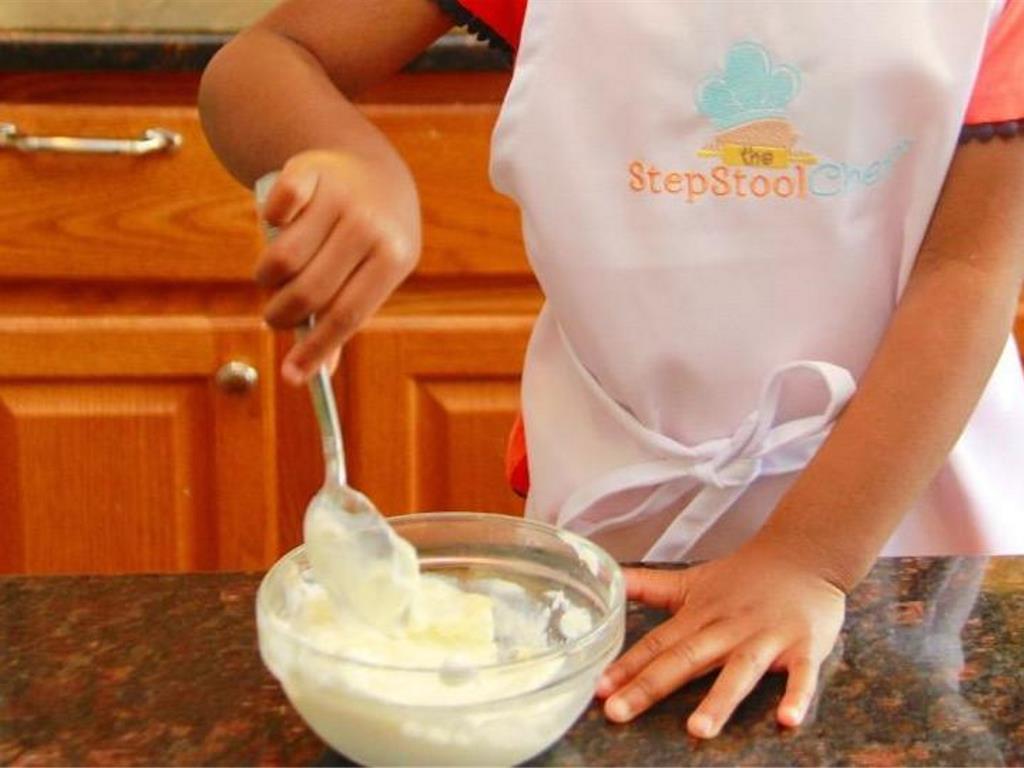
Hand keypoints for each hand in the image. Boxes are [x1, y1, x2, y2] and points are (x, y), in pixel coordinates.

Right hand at [257, 149, 419, 383]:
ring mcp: (340, 196)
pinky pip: (274, 210)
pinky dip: (268, 223)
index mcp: (393, 258)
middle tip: (275, 318)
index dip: (317, 348)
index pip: (348, 314)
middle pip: (310, 290)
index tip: (291, 376)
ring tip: (274, 279)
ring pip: (283, 258)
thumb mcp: (374, 276)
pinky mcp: (309, 171)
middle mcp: (369, 226)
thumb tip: (316, 373)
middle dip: (282, 315)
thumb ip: (346, 317)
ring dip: (268, 278)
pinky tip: (280, 227)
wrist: (373, 170)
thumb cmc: (369, 242)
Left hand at [596, 543, 844, 738]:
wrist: (802, 554)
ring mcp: (766, 637)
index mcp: (698, 616)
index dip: (626, 666)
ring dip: (719, 700)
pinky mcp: (804, 646)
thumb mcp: (690, 580)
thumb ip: (648, 586)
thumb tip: (607, 578)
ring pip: (740, 670)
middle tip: (618, 712)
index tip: (599, 689)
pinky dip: (797, 696)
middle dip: (651, 686)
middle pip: (686, 658)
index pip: (656, 644)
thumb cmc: (741, 577)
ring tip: (697, 730)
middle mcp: (728, 628)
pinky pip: (802, 675)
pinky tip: (787, 721)